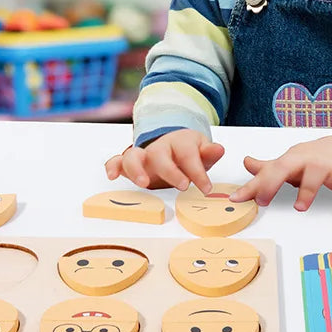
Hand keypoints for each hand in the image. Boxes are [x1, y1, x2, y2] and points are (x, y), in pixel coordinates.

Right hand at [104, 129, 224, 193]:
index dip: (198, 172)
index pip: (188, 155)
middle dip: (170, 170)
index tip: (207, 188)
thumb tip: (219, 149)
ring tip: (144, 184)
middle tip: (182, 185)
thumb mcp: (201, 152)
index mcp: (179, 143)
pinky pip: (117, 161)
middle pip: (159, 154)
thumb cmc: (187, 153)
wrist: (172, 145)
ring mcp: (143, 155)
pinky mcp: (130, 163)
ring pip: (134, 155)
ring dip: (137, 169)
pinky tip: (112, 176)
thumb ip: (208, 153)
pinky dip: (112, 166)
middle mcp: (159, 147)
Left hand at [229, 130, 331, 212]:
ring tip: (299, 207)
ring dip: (306, 191)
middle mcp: (306, 161)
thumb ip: (268, 168)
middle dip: (272, 182)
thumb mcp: (290, 161)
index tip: (237, 198)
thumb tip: (246, 163)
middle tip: (262, 200)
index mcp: (291, 160)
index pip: (268, 171)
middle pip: (286, 167)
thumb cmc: (315, 158)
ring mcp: (326, 167)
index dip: (252, 185)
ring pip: (315, 175)